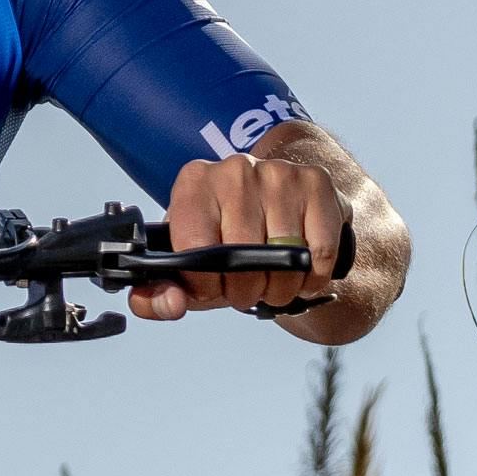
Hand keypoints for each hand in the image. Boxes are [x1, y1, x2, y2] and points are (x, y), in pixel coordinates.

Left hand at [132, 126, 357, 322]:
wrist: (274, 199)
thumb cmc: (223, 240)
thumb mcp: (186, 266)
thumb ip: (158, 293)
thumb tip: (171, 305)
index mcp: (194, 183)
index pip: (194, 248)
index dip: (204, 283)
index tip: (211, 288)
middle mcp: (234, 170)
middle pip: (242, 256)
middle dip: (244, 290)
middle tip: (245, 292)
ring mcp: (278, 173)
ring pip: (284, 257)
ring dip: (279, 288)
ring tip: (271, 284)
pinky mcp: (315, 183)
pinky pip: (318, 251)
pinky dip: (311, 277)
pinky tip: (301, 275)